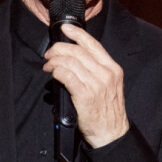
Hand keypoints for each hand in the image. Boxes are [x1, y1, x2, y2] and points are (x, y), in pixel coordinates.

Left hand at [43, 24, 129, 147]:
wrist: (112, 133)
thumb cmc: (107, 109)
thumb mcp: (110, 84)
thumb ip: (97, 69)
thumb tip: (74, 56)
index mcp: (112, 68)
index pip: (93, 44)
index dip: (77, 34)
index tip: (65, 29)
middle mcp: (106, 73)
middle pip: (78, 51)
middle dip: (59, 49)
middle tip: (49, 53)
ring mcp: (96, 84)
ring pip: (70, 62)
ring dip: (55, 61)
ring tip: (48, 66)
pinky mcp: (85, 96)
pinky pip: (67, 76)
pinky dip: (57, 72)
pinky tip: (53, 74)